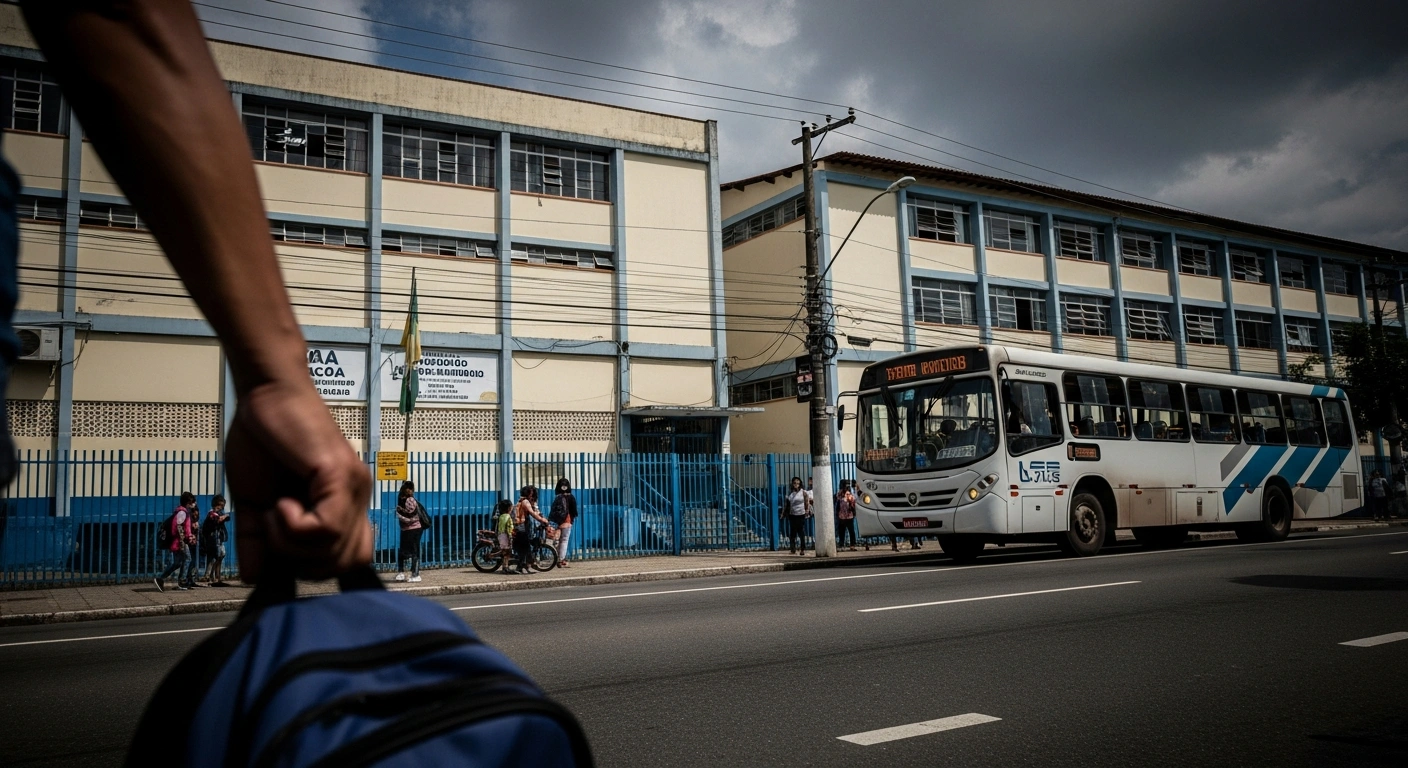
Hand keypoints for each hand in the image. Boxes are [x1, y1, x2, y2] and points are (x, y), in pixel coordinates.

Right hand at [226, 378, 371, 582]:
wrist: (266, 394)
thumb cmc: (264, 439)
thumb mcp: (253, 501)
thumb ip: (257, 540)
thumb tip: (253, 577)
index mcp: (341, 505)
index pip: (350, 559)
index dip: (313, 565)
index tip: (280, 544)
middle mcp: (355, 498)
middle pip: (344, 564)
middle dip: (300, 560)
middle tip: (274, 526)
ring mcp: (352, 487)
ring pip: (335, 552)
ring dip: (293, 543)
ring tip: (276, 511)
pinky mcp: (340, 476)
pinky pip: (327, 529)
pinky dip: (294, 527)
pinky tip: (281, 503)